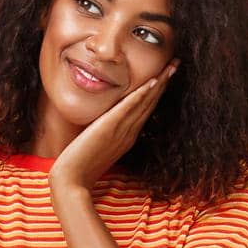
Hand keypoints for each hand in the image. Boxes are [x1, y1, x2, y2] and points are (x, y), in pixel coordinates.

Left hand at [51, 58, 180, 195]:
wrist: (72, 182)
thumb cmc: (81, 168)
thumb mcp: (98, 148)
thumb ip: (105, 136)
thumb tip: (104, 127)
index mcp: (127, 137)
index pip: (146, 110)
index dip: (157, 92)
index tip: (166, 76)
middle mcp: (129, 133)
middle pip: (151, 103)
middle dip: (164, 83)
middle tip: (176, 64)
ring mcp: (121, 131)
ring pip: (145, 103)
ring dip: (159, 83)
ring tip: (171, 67)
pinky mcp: (109, 128)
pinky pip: (129, 108)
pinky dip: (141, 95)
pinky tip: (151, 82)